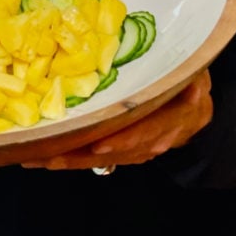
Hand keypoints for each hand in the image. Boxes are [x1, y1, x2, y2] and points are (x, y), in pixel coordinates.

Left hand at [23, 68, 212, 170]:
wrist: (194, 109)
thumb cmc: (187, 82)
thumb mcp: (194, 75)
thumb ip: (190, 80)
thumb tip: (192, 89)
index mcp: (176, 119)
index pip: (149, 130)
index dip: (126, 139)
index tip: (101, 145)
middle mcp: (157, 139)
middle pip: (117, 151)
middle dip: (84, 155)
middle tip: (52, 156)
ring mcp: (141, 149)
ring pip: (105, 159)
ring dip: (74, 160)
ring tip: (41, 159)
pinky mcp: (126, 152)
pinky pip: (100, 160)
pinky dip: (75, 159)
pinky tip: (49, 158)